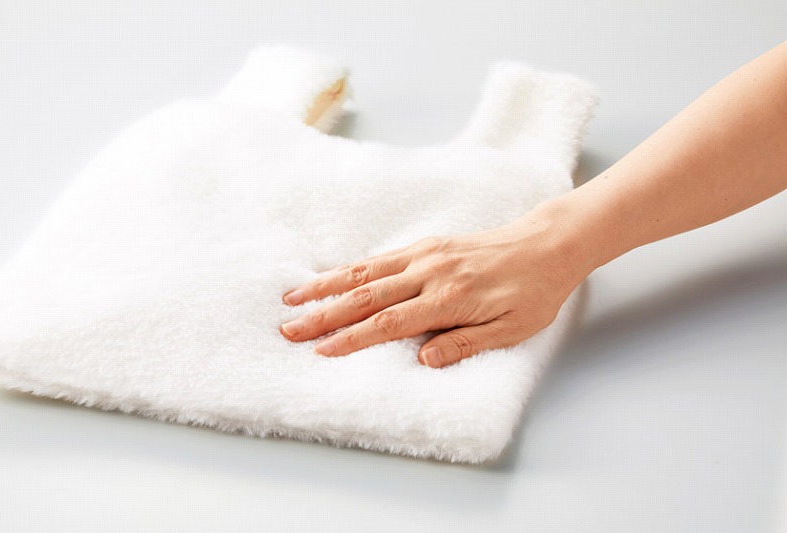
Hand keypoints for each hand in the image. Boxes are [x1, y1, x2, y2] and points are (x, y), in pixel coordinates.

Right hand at [278, 202, 588, 367]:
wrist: (547, 245)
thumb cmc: (533, 293)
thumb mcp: (511, 330)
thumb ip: (465, 343)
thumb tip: (423, 360)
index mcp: (450, 299)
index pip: (389, 322)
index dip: (352, 338)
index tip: (321, 350)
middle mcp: (430, 273)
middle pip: (366, 296)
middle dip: (324, 313)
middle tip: (289, 328)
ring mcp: (426, 255)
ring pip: (366, 271)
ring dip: (326, 285)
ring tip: (293, 296)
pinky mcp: (427, 245)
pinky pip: (381, 257)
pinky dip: (351, 267)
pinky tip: (331, 275)